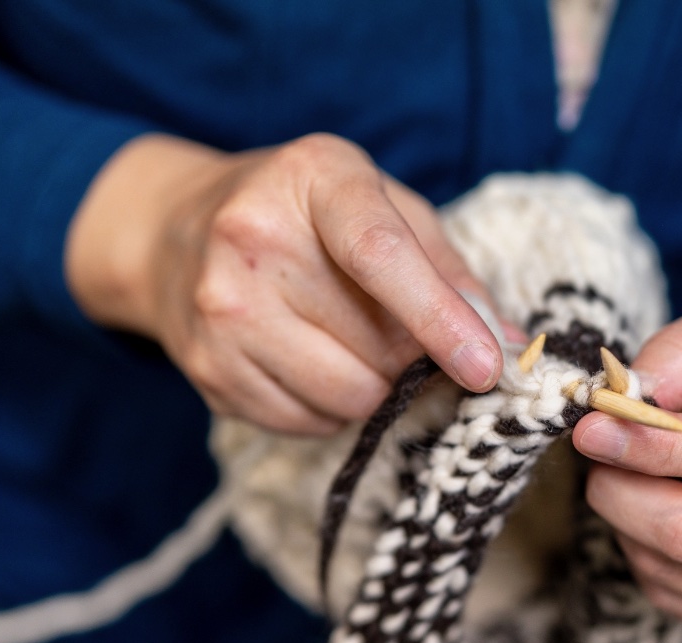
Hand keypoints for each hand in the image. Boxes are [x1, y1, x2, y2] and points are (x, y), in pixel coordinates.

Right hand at [66, 133, 501, 433]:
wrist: (172, 230)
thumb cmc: (306, 215)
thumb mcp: (384, 206)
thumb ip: (451, 272)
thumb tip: (509, 347)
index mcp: (314, 179)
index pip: (381, 255)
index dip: (440, 319)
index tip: (486, 367)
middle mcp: (254, 238)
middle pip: (376, 348)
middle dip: (412, 359)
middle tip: (400, 334)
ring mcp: (221, 309)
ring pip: (348, 399)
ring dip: (373, 389)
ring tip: (351, 343)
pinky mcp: (207, 370)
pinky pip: (308, 424)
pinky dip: (328, 407)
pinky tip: (309, 361)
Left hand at [572, 294, 681, 633]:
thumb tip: (634, 391)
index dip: (657, 448)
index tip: (594, 425)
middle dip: (625, 489)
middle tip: (598, 446)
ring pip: (675, 572)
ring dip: (627, 517)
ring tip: (638, 466)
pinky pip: (674, 596)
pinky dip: (644, 549)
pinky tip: (662, 503)